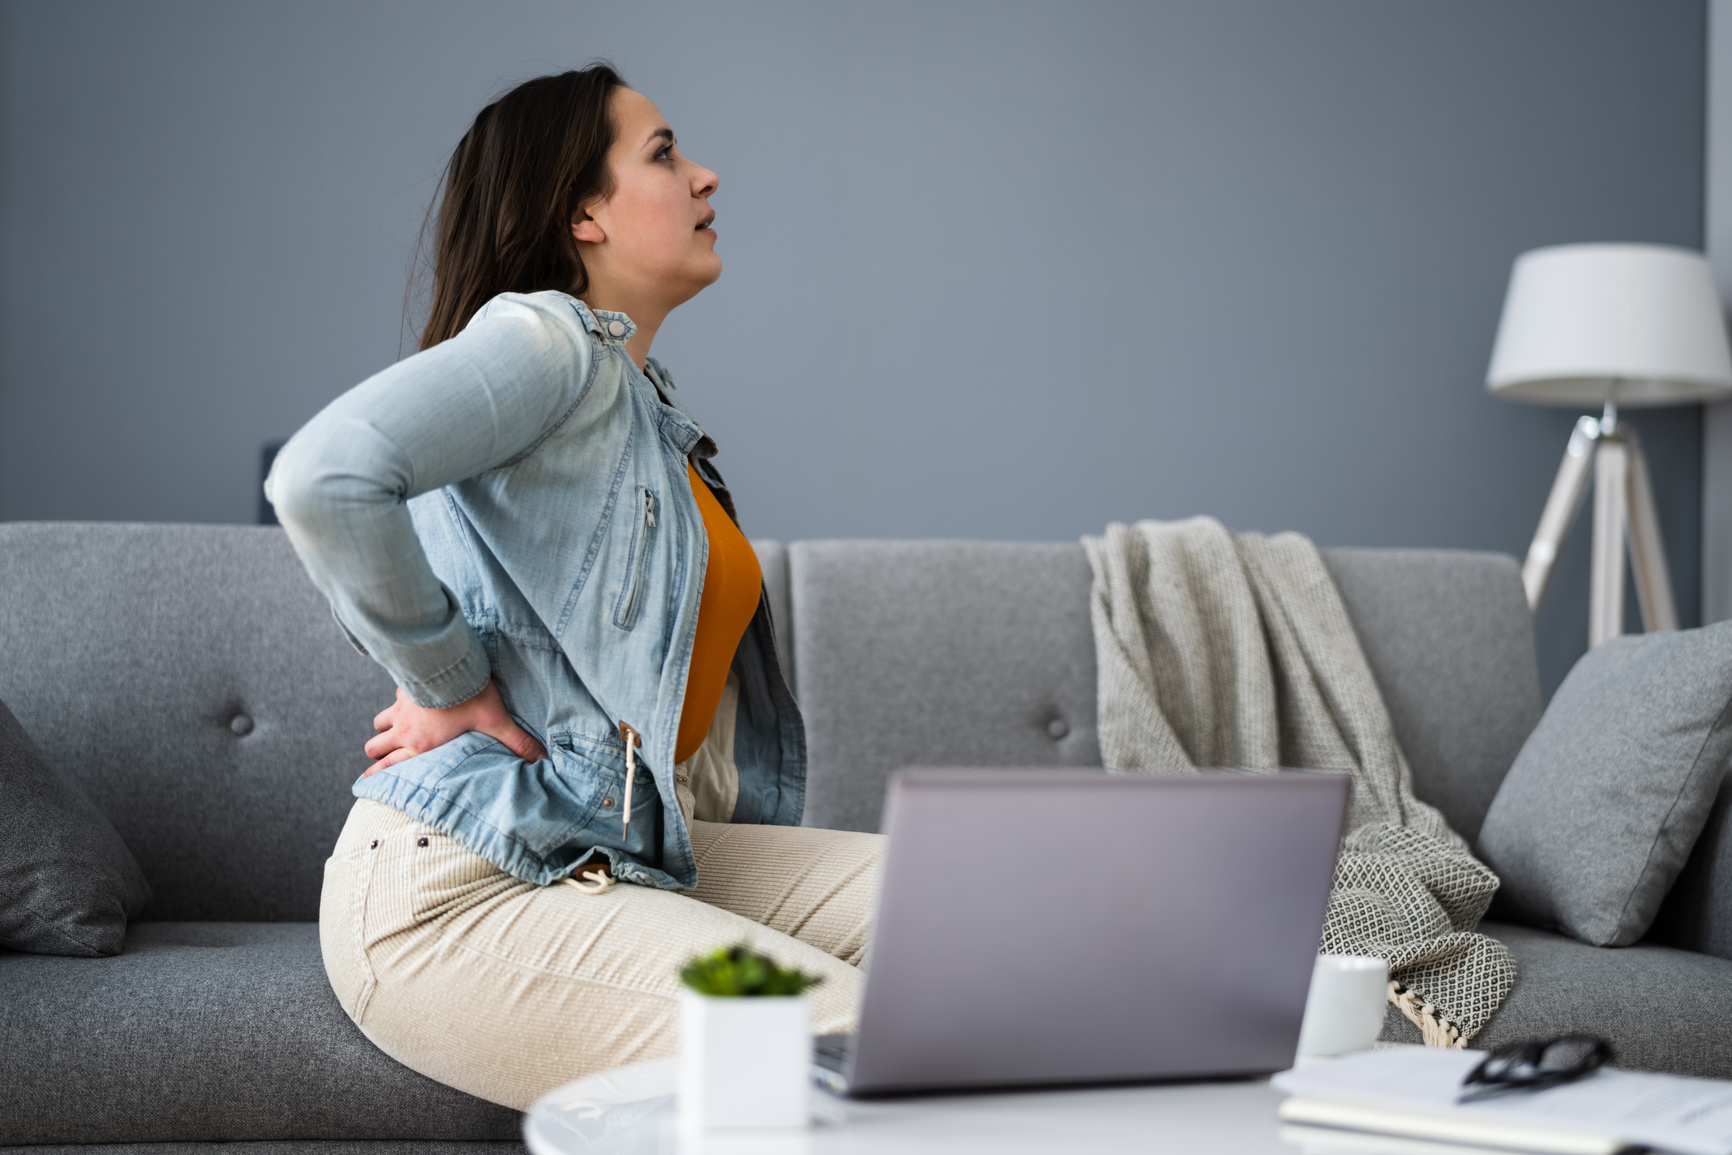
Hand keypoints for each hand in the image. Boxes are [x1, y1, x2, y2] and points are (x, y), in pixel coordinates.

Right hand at [363, 680, 547, 776]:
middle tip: (378, 760)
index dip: (375, 778)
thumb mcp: (496, 721)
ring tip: (392, 731)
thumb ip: (516, 742)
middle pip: (376, 748)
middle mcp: (405, 730)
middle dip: (377, 754)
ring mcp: (400, 709)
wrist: (449, 663)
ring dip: (384, 728)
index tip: (365, 784)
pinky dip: (398, 702)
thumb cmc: (470, 696)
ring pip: (379, 723)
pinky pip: (393, 699)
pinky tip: (410, 699)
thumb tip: (540, 759)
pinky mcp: (403, 689)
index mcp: (422, 746)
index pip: (390, 769)